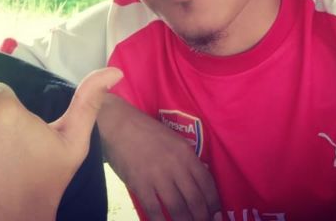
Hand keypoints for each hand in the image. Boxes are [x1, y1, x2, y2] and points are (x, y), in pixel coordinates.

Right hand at [98, 95, 220, 220]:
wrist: (118, 124)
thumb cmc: (146, 131)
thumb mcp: (173, 139)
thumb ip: (186, 159)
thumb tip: (198, 181)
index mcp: (186, 153)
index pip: (207, 183)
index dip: (214, 203)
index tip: (216, 213)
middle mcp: (175, 166)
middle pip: (195, 200)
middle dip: (202, 218)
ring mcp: (157, 176)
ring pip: (178, 209)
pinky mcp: (140, 184)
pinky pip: (154, 210)